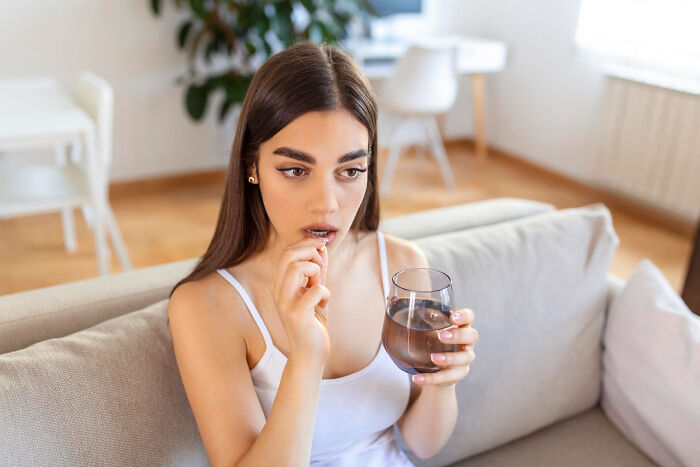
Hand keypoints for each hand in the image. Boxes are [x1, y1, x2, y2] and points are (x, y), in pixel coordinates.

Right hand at [269, 237, 330, 364]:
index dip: (307, 244)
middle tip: (322, 267)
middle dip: (311, 253)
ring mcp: (285, 303)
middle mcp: (277, 291)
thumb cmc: (313, 322)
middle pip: (289, 254)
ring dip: (316, 272)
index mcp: (278, 283)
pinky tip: (323, 305)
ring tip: (320, 287)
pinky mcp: (297, 314)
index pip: (287, 251)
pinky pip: (316, 290)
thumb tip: (322, 247)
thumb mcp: (315, 291)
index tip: (323, 247)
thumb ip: (317, 270)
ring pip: (298, 267)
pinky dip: (326, 294)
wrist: (310, 353)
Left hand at [412, 308, 477, 386]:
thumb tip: (392, 298)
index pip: (469, 317)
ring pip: (465, 358)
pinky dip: (432, 379)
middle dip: (458, 335)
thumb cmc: (430, 343)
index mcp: (459, 326)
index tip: (452, 317)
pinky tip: (417, 378)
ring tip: (432, 358)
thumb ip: (410, 314)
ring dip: (449, 358)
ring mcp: (464, 359)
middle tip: (441, 336)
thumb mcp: (423, 329)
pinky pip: (448, 378)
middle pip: (472, 336)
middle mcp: (466, 342)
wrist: (434, 371)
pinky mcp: (457, 375)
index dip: (464, 316)